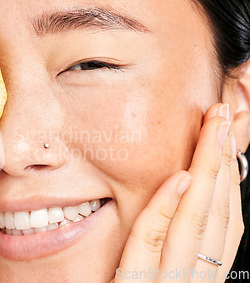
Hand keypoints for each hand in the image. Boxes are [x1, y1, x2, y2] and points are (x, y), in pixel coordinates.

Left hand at [113, 103, 245, 281]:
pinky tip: (181, 180)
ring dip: (206, 174)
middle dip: (222, 162)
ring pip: (196, 226)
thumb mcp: (154, 279)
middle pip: (216, 215)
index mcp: (195, 276)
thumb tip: (177, 194)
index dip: (228, 179)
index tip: (227, 139)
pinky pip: (152, 248)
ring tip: (213, 130)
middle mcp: (191, 281)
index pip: (222, 222)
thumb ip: (166, 246)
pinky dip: (168, 214)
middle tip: (225, 115)